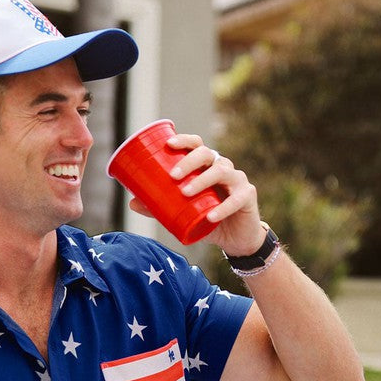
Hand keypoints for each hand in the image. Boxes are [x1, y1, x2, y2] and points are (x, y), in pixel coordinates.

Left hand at [128, 133, 265, 257]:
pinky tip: (211, 216)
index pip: (196, 145)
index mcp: (206, 166)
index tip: (168, 145)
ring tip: (186, 193)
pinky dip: (223, 207)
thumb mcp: (183, 213)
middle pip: (207, 154)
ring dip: (202, 180)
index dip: (184, 141)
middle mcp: (222, 167)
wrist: (235, 239)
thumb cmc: (207, 220)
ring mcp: (237, 180)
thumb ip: (160, 207)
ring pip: (221, 172)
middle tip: (173, 176)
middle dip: (189, 161)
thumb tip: (132, 202)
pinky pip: (236, 199)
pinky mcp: (248, 196)